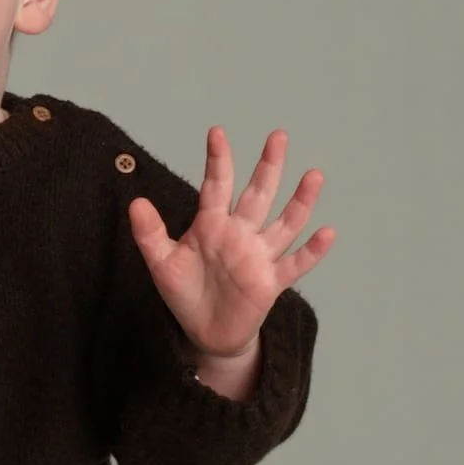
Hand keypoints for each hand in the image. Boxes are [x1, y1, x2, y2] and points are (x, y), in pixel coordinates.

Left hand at [127, 127, 335, 362]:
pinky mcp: (270, 282)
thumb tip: (135, 202)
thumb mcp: (161, 264)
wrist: (205, 332)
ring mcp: (258, 256)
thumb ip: (149, 234)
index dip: (217, 161)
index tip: (217, 133)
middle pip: (257, 195)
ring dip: (300, 202)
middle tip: (278, 136)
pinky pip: (295, 264)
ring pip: (284, 224)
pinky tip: (328, 233)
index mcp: (212, 224)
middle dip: (268, 166)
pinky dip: (312, 251)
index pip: (216, 186)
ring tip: (314, 176)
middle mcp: (240, 234)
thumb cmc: (186, 292)